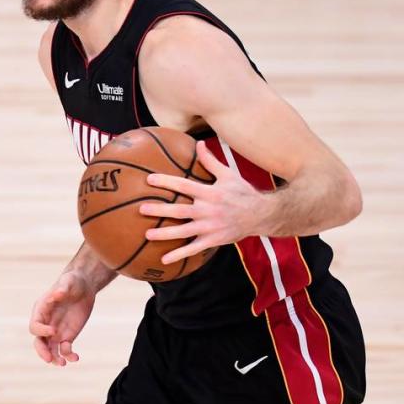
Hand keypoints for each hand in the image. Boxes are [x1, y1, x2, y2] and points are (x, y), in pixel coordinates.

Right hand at [28, 271, 95, 366]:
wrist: (84, 287)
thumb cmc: (72, 282)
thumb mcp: (68, 282)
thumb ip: (62, 288)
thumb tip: (57, 294)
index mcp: (41, 310)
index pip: (35, 326)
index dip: (42, 331)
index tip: (54, 331)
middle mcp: (46, 323)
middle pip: (39, 341)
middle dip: (42, 351)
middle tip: (50, 359)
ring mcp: (56, 331)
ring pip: (50, 349)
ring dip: (55, 358)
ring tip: (63, 364)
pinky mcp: (67, 336)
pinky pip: (64, 350)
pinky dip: (68, 355)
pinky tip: (76, 357)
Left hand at [139, 140, 268, 264]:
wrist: (261, 215)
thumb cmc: (242, 192)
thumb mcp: (228, 174)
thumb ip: (211, 161)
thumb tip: (199, 143)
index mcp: (209, 193)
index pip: (184, 186)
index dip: (166, 182)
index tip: (149, 179)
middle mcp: (208, 210)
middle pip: (180, 210)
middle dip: (160, 209)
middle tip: (141, 208)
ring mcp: (210, 227)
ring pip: (184, 231)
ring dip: (165, 233)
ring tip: (147, 234)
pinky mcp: (213, 240)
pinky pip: (193, 249)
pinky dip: (179, 254)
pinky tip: (164, 259)